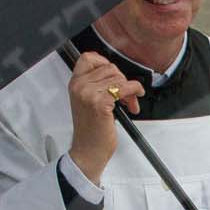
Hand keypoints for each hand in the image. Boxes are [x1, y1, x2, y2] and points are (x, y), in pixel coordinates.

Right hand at [66, 53, 144, 182]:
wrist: (88, 151)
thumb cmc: (90, 131)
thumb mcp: (87, 102)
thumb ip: (96, 85)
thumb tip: (116, 75)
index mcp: (75, 84)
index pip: (88, 58)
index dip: (105, 62)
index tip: (115, 74)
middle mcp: (80, 86)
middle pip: (109, 67)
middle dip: (123, 80)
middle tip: (127, 95)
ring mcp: (89, 93)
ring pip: (119, 77)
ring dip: (130, 89)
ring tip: (129, 103)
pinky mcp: (101, 102)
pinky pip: (125, 88)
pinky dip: (134, 91)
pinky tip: (134, 102)